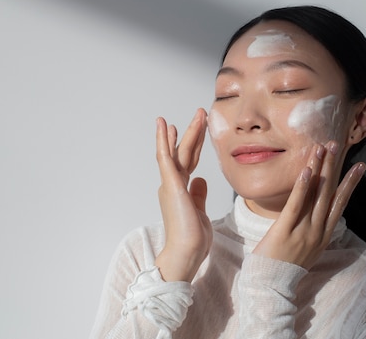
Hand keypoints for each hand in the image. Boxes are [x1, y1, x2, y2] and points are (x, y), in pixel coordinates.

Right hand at [154, 109, 212, 281]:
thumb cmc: (192, 238)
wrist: (186, 253)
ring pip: (176, 151)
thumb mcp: (200, 210)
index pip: (189, 162)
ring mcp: (170, 184)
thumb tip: (200, 179)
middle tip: (200, 113)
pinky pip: (166, 158)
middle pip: (184, 152)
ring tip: (192, 113)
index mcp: (181, 190)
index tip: (199, 129)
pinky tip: (166, 127)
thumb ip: (198, 194)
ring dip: (183, 131)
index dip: (194, 144)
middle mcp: (173, 184)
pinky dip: (165, 141)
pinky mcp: (170, 185)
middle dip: (192, 132)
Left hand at [252, 141, 365, 269]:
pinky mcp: (284, 231)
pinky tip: (307, 170)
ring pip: (316, 195)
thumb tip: (317, 208)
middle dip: (335, 167)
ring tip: (323, 148)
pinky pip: (295, 205)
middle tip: (339, 144)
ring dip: (320, 169)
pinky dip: (302, 187)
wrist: (270, 285)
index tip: (360, 165)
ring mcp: (302, 231)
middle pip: (330, 193)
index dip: (350, 182)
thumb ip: (313, 226)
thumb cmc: (285, 264)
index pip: (340, 203)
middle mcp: (317, 231)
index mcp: (324, 234)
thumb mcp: (306, 246)